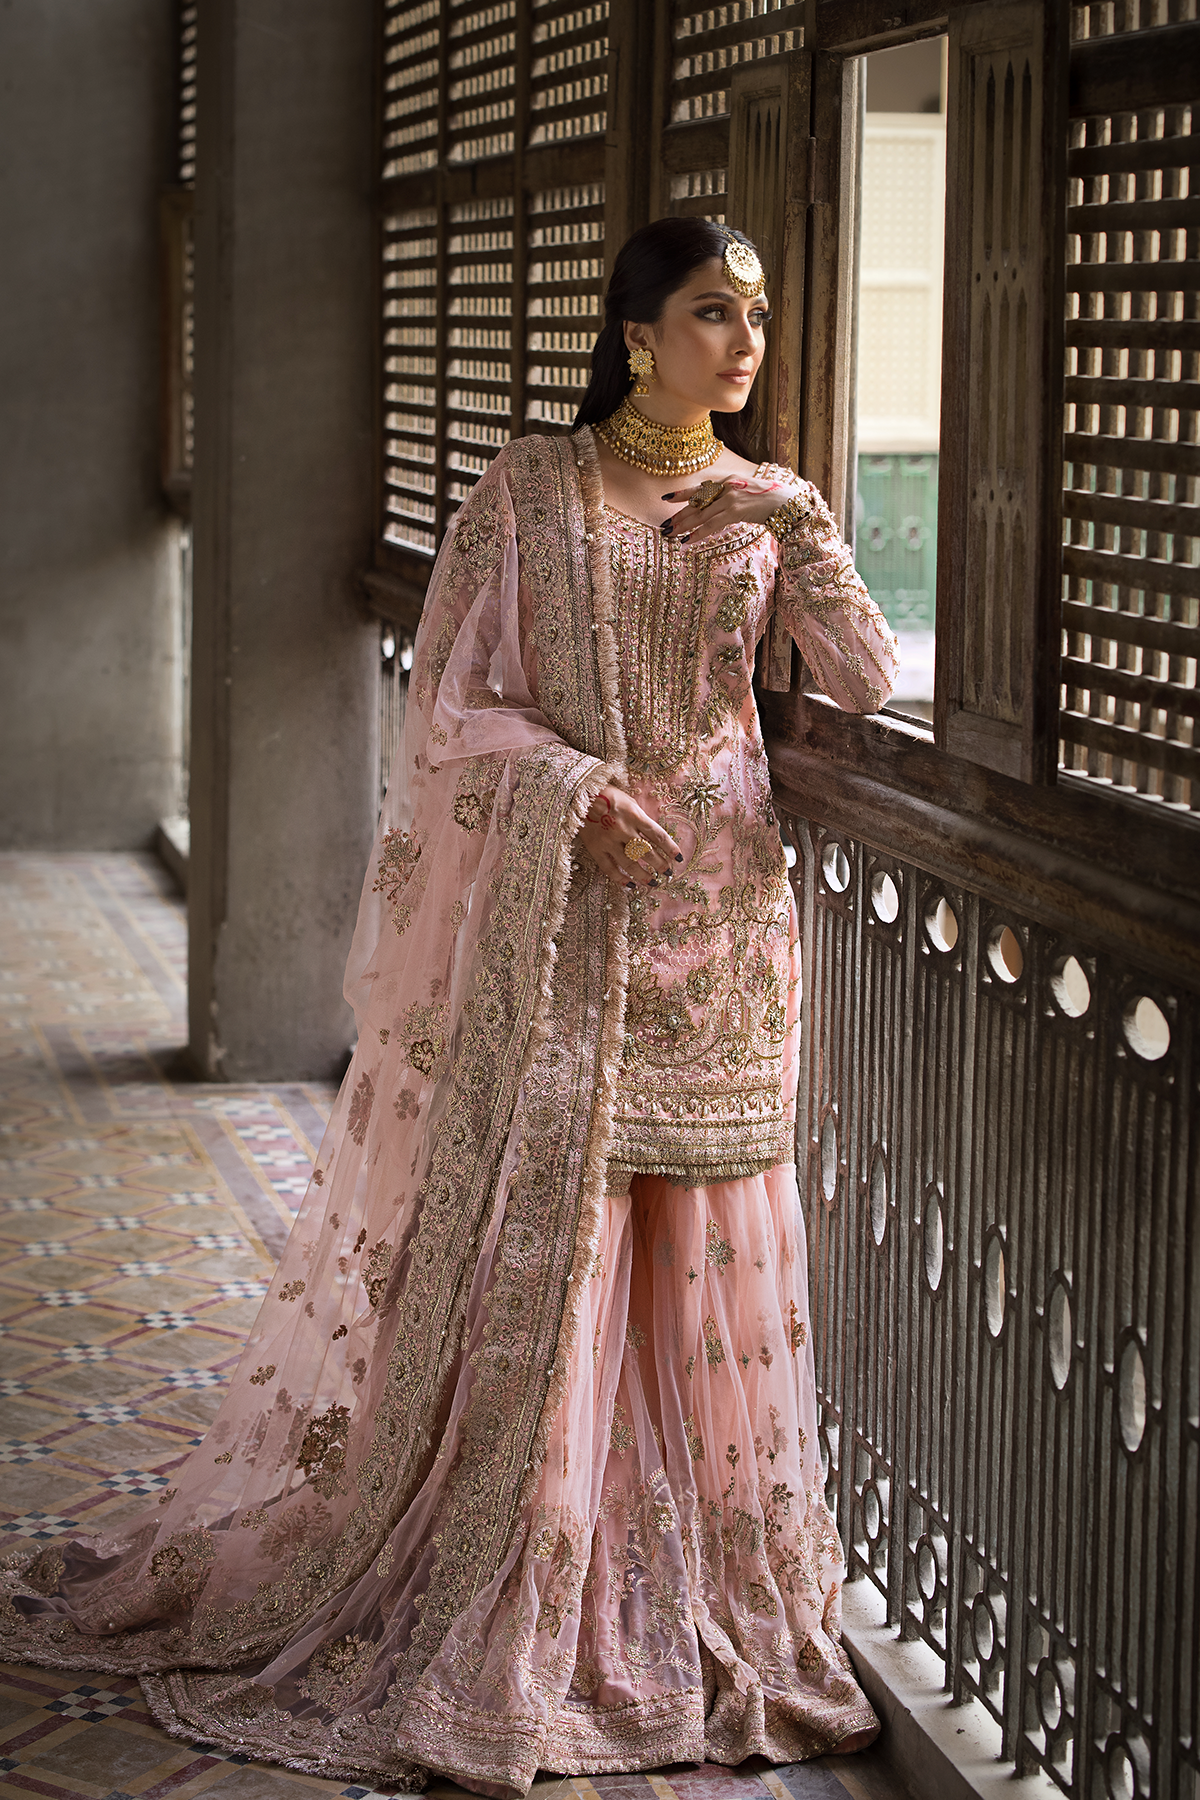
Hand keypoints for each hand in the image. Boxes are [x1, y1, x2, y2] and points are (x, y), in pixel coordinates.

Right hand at [577, 786, 680, 886]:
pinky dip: (620, 879)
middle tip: (667, 873)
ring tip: (652, 882)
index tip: (678, 858)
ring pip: (630, 864)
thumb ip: (640, 819)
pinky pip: (609, 868)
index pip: (658, 835)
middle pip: (646, 852)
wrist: (579, 795)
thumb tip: (654, 837)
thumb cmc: (607, 795)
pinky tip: (630, 885)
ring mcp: (609, 841)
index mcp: (635, 815)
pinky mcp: (596, 849)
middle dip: (660, 864)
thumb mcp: (629, 802)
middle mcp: (623, 829)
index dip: (670, 848)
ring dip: (643, 875)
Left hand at [659, 473, 803, 545]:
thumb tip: (719, 509)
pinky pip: (711, 524)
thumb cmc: (771, 500)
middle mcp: (727, 486)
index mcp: (729, 481)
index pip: (700, 488)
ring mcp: (730, 497)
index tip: (666, 499)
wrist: (789, 501)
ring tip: (670, 534)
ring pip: (700, 514)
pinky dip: (698, 533)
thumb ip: (733, 497)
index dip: (682, 493)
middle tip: (664, 525)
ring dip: (683, 525)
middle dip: (678, 515)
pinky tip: (687, 541)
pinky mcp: (735, 510)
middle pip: (696, 503)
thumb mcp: (748, 494)